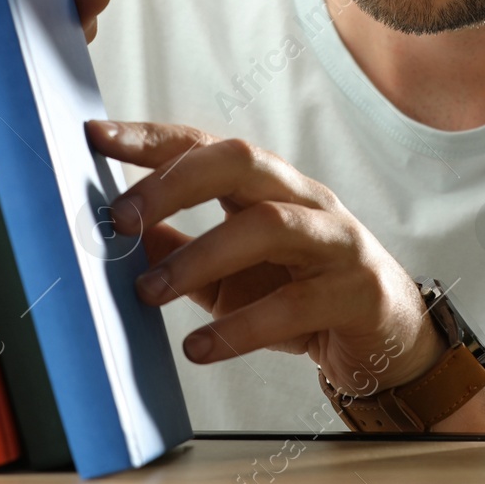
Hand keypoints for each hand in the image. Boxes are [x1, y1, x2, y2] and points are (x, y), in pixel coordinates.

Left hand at [86, 119, 450, 399]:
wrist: (389, 340)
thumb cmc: (304, 297)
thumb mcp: (231, 274)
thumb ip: (180, 250)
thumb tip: (120, 238)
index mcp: (269, 188)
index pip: (205, 145)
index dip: (151, 137)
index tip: (95, 136)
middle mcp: (304, 199)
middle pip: (241, 162)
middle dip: (174, 182)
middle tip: (120, 218)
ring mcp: (336, 240)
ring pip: (268, 226)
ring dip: (200, 256)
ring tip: (150, 293)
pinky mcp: (356, 290)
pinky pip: (296, 303)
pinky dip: (241, 327)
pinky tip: (200, 347)